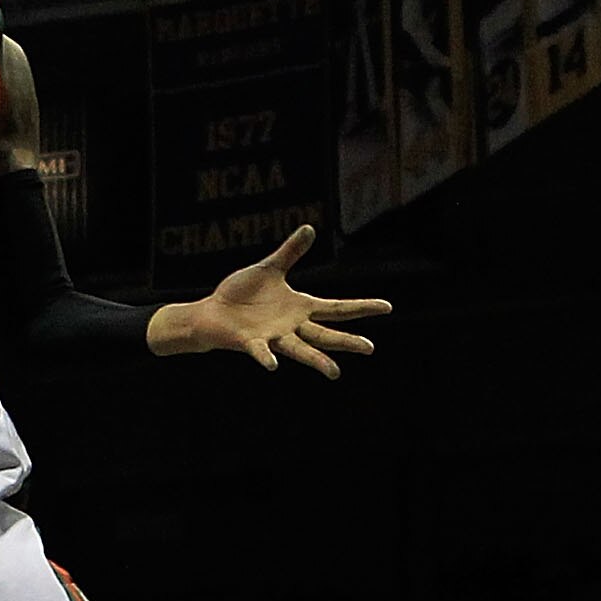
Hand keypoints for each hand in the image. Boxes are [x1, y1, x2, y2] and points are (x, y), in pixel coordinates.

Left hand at [148, 226, 388, 376]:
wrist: (212, 311)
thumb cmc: (241, 294)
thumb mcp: (270, 268)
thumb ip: (290, 252)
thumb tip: (310, 228)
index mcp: (300, 308)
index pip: (338, 308)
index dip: (362, 307)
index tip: (388, 306)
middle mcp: (291, 326)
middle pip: (325, 334)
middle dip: (347, 341)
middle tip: (370, 348)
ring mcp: (272, 336)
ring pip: (300, 350)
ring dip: (317, 361)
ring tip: (336, 372)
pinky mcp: (250, 342)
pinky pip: (261, 351)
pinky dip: (266, 357)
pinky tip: (273, 364)